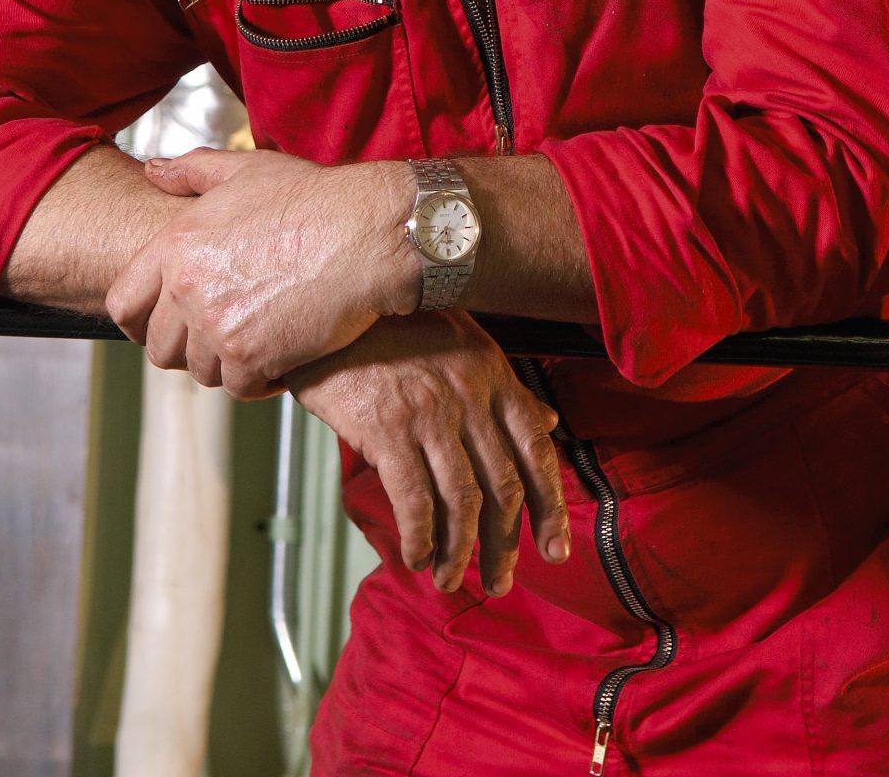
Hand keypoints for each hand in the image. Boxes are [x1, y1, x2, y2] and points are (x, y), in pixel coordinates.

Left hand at [104, 148, 416, 395]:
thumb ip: (192, 171)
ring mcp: (217, 327)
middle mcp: (187, 289)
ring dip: (225, 363)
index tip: (162, 325)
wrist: (367, 233)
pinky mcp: (251, 358)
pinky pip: (238, 387)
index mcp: (176, 245)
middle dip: (188, 347)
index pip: (123, 303)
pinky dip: (259, 380)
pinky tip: (281, 355)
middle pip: (160, 348)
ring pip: (200, 371)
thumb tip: (153, 170)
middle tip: (224, 335)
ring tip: (258, 339)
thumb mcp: (247, 169)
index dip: (139, 320)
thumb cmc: (314, 200)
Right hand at [291, 312, 570, 597]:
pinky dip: (420, 537)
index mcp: (493, 374)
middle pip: (502, 485)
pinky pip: (413, 498)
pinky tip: (417, 557)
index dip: (551, 505)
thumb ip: (506, 389)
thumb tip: (548, 420)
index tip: (555, 550)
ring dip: (459, 552)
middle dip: (504, 543)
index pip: (536, 448)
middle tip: (500, 582)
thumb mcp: (464, 345)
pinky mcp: (386, 428)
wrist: (333, 307)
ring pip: (461, 500)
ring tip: (450, 580)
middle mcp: (469, 394)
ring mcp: (429, 413)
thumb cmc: (399, 330)